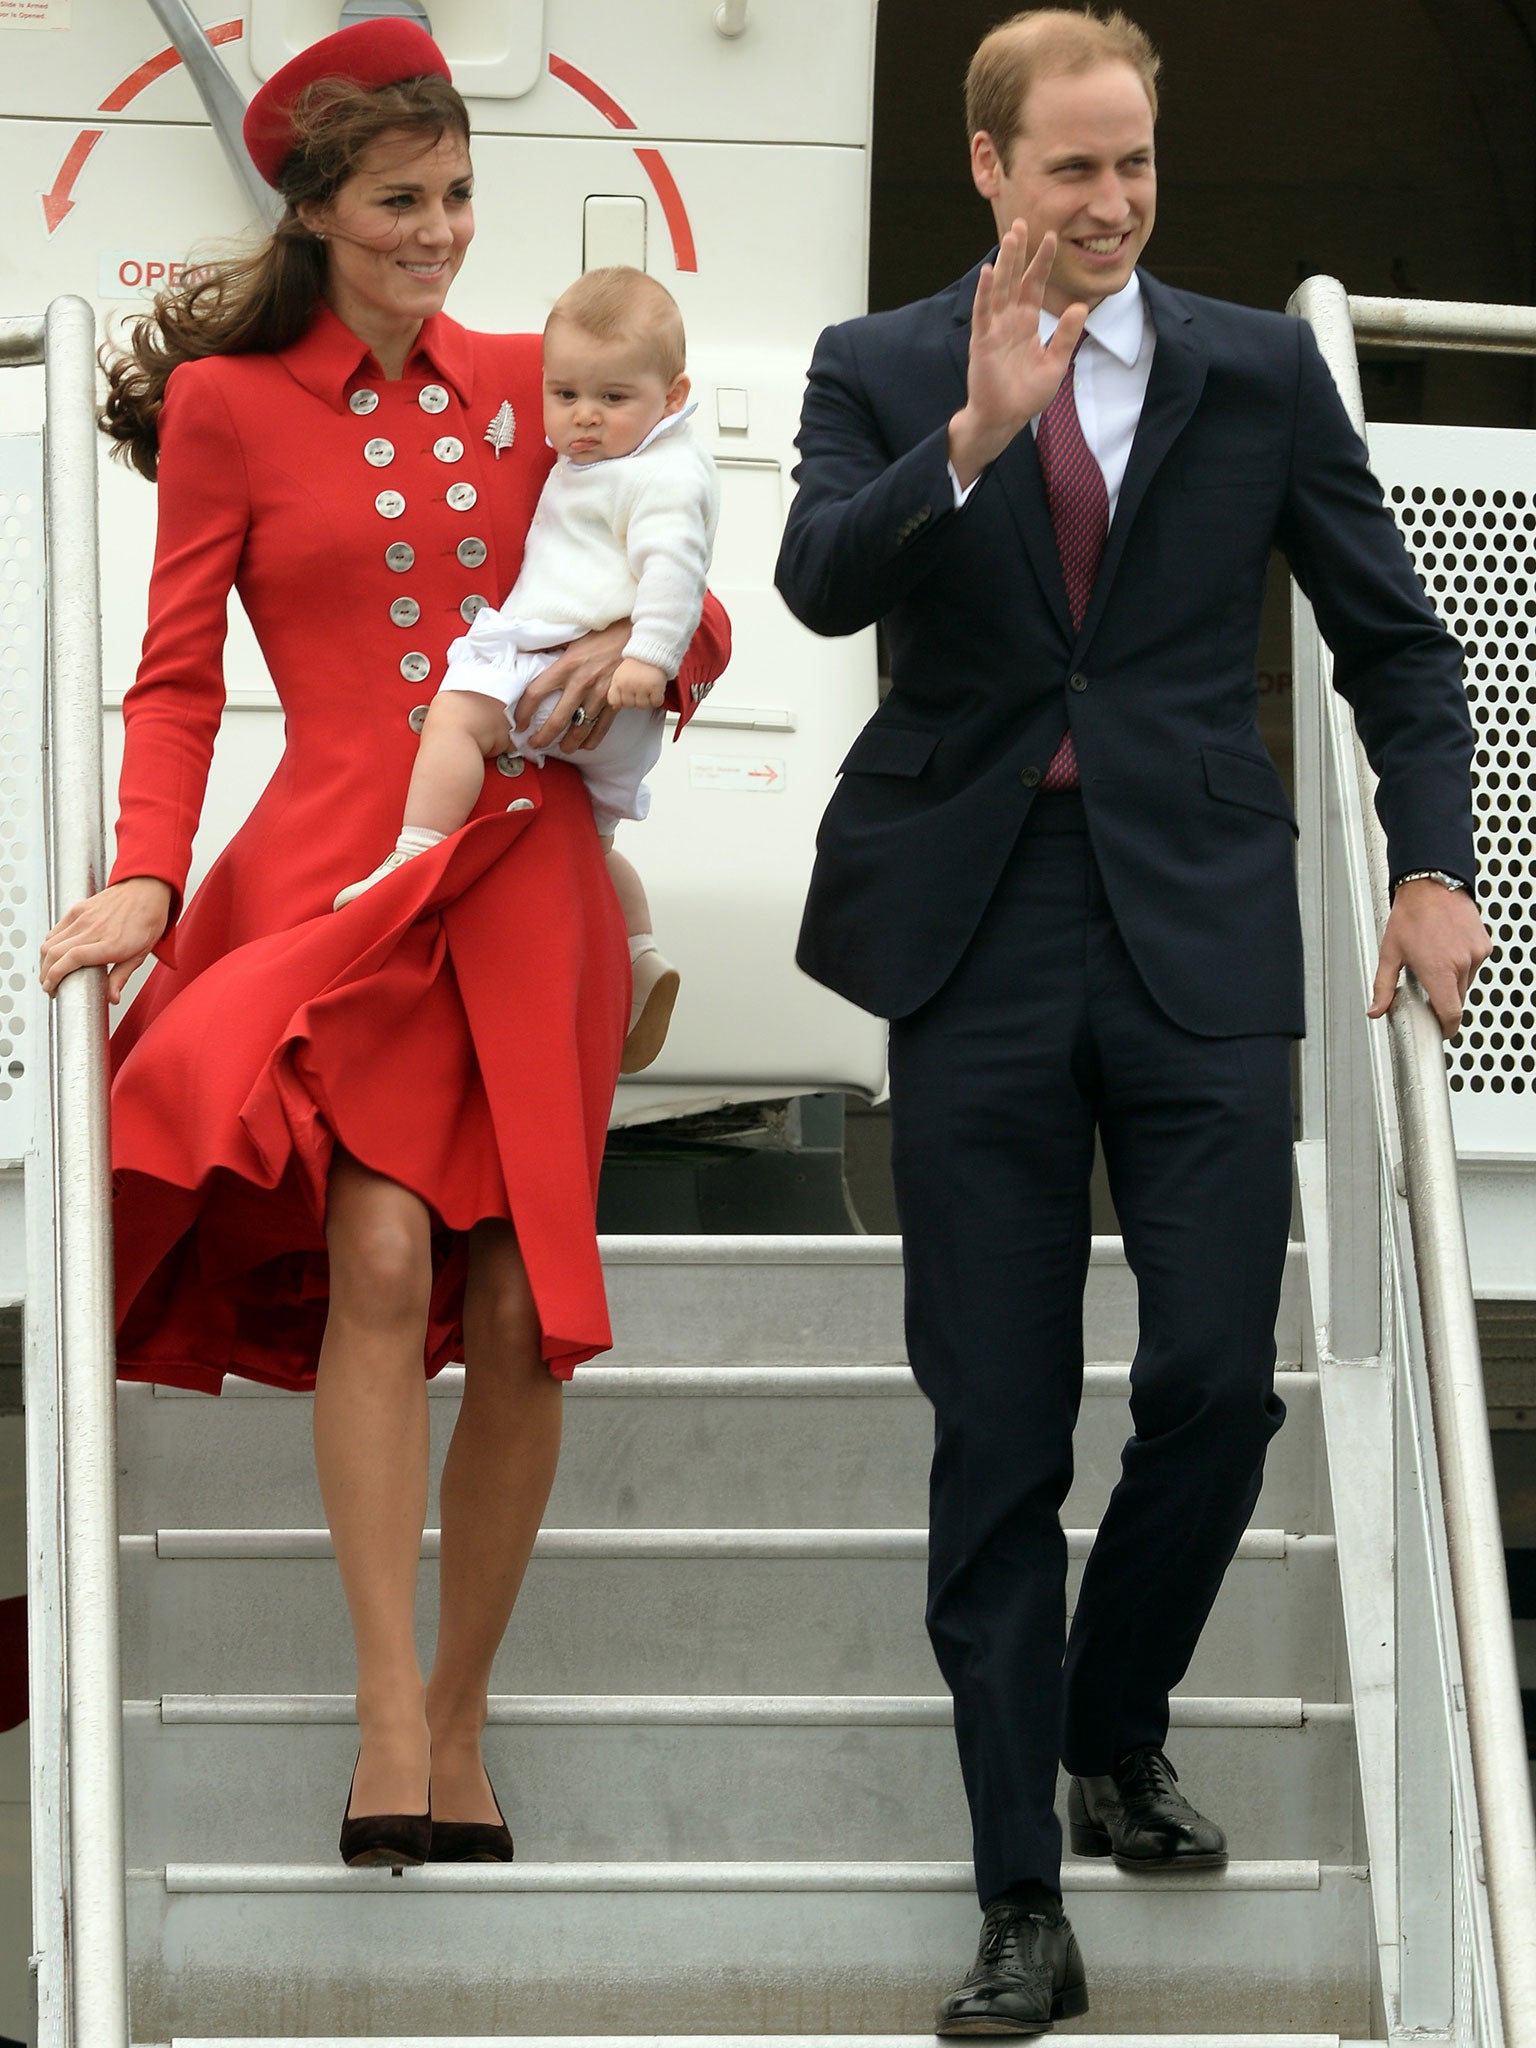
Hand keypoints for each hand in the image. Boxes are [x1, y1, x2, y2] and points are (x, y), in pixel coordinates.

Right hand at [40, 875, 172, 1002]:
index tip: (51, 988)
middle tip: (49, 986)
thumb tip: (112, 998)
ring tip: (50, 973)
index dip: (56, 975)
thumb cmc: (148, 919)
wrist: (146, 889)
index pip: (73, 959)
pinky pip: (56, 930)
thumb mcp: (141, 954)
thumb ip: (122, 977)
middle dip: (46, 974)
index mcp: (112, 943)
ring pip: (51, 941)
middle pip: (55, 952)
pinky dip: (49, 945)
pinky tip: (54, 955)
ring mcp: (84, 917)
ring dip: (44, 961)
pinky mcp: (78, 909)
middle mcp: (94, 929)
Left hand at [517, 621, 629, 752]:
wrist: (637, 635)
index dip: (523, 712)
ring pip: (580, 729)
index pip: (536, 693)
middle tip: (536, 744)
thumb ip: (551, 646)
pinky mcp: (615, 701)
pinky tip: (586, 745)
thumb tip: (529, 652)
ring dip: (569, 744)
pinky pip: (602, 727)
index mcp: (566, 666)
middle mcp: (582, 683)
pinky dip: (593, 740)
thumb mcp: (572, 635)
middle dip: (543, 737)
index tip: (519, 722)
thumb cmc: (605, 633)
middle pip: (557, 720)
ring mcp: (600, 695)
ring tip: (562, 749)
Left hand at [607, 657, 666, 710]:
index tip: (627, 695)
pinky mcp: (655, 687)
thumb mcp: (621, 674)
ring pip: (643, 705)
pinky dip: (658, 698)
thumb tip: (615, 707)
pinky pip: (656, 702)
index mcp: (617, 681)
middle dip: (635, 699)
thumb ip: (616, 690)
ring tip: (648, 688)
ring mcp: (641, 687)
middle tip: (640, 689)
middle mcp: (628, 685)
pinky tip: (656, 690)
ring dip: (647, 700)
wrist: (652, 650)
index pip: (614, 701)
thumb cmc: (637, 662)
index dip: (621, 701)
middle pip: (629, 705)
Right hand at [948, 219, 1087, 488]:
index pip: (1034, 285)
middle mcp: (1008, 321)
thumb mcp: (1055, 364)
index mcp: (1026, 323)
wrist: (1004, 420)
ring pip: (999, 288)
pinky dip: (985, 292)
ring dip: (1003, 263)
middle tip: (1021, 221)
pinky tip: (989, 271)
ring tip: (1009, 237)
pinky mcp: (982, 342)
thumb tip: (1080, 307)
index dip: (1041, 261)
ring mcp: (994, 329)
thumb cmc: (1025, 396)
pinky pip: (984, 312)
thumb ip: (1066, 336)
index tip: (1051, 236)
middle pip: (1014, 279)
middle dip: (1018, 251)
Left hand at [1369, 879, 1491, 1036]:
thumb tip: (1376, 1010)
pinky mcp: (1484, 946)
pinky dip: (1463, 964)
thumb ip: (1383, 987)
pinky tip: (1448, 948)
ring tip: (1436, 958)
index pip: (1451, 1013)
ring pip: (1467, 982)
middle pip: (1457, 999)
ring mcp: (1475, 954)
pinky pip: (1474, 965)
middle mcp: (1461, 964)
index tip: (1441, 1030)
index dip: (1446, 1027)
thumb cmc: (1410, 916)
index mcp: (1438, 971)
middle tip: (1427, 983)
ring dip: (1453, 979)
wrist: (1431, 886)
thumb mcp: (1390, 953)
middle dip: (1443, 998)